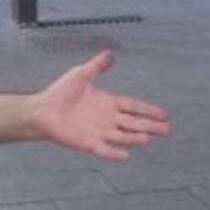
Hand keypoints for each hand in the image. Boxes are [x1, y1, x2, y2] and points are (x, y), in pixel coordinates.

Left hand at [29, 51, 169, 160]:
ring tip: (148, 138)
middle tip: (167, 130)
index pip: (133, 107)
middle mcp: (108, 119)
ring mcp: (99, 132)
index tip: (164, 114)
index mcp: (109, 103)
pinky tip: (125, 155)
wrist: (42, 109)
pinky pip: (104, 149)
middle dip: (150, 126)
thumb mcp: (81, 74)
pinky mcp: (88, 143)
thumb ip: (97, 65)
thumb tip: (111, 53)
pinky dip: (114, 153)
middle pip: (133, 123)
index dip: (148, 110)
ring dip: (135, 138)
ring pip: (122, 136)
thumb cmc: (61, 92)